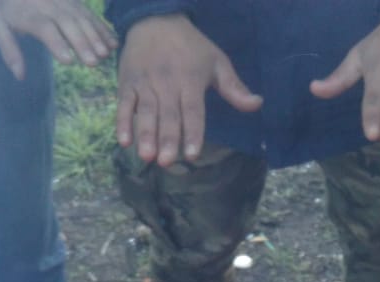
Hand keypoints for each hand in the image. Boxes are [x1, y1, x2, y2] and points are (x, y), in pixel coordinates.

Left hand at [0, 0, 115, 79]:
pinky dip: (103, 28)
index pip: (45, 28)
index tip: (69, 61)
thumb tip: (20, 75)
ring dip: (96, 36)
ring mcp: (64, 2)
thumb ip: (9, 51)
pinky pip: (91, 14)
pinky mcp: (75, 2)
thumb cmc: (9, 9)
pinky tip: (113, 43)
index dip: (57, 44)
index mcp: (29, 14)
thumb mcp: (0, 27)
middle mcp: (49, 5)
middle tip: (93, 62)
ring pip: (82, 18)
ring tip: (105, 55)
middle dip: (82, 43)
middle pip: (68, 24)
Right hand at [116, 14, 261, 166]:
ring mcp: (145, 84)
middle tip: (166, 162)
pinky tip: (124, 141)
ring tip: (147, 156)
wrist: (155, 20)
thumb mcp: (217, 61)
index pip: (193, 110)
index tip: (193, 154)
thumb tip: (258, 104)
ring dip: (145, 134)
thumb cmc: (191, 47)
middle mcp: (167, 83)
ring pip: (145, 112)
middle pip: (168, 115)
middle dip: (167, 139)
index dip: (193, 132)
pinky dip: (122, 122)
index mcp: (191, 81)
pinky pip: (123, 105)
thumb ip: (234, 87)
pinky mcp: (127, 83)